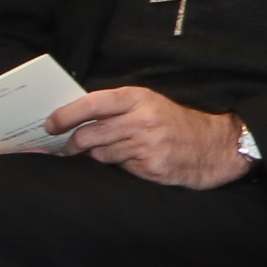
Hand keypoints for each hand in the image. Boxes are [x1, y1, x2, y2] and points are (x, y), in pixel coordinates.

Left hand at [48, 85, 252, 186]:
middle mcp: (141, 120)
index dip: (66, 114)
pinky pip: (120, 168)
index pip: (92, 103)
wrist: (216, 146)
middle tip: (65, 148)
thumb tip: (80, 119)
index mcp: (139, 98)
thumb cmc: (180, 124)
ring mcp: (146, 145)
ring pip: (101, 154)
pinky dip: (120, 165)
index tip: (50, 124)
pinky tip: (132, 162)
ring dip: (97, 155)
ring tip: (106, 153)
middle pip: (90, 133)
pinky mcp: (151, 166)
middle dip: (72, 144)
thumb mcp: (152, 105)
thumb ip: (120, 109)